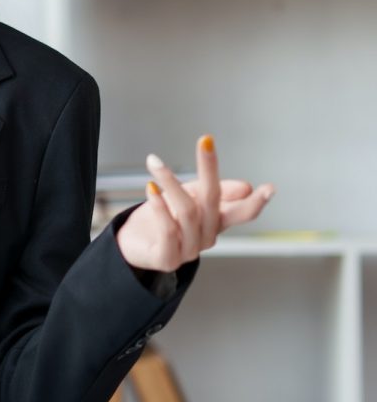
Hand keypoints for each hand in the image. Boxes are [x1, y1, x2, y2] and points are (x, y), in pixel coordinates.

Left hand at [114, 134, 275, 272]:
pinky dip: (160, 207)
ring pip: (188, 212)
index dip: (256, 202)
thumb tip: (245, 188)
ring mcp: (189, 251)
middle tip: (205, 142)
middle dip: (210, 169)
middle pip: (213, 201)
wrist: (132, 241)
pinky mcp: (167, 259)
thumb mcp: (189, 196)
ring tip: (155, 163)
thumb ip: (212, 190)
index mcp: (217, 221)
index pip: (242, 212)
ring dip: (171, 183)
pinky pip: (168, 230)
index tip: (269, 188)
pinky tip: (151, 189)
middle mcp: (207, 237)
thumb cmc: (164, 216)